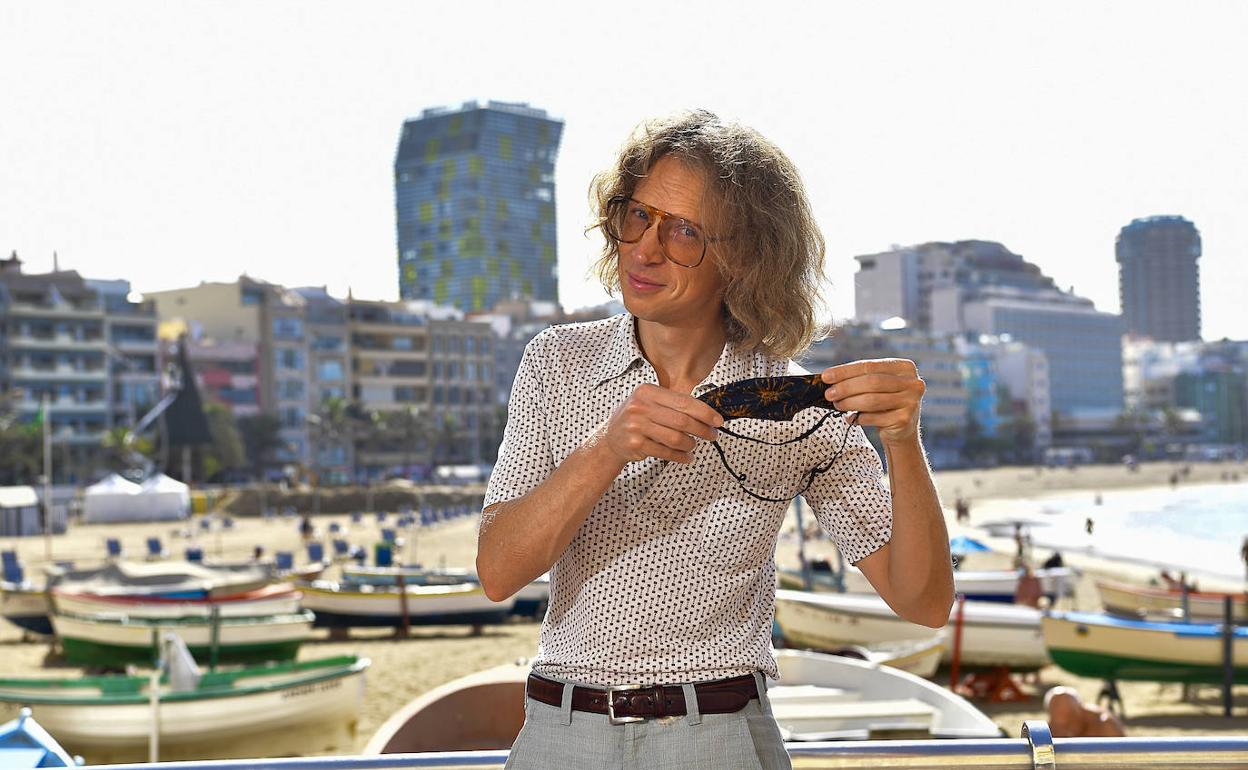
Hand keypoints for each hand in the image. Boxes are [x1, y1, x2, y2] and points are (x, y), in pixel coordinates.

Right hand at [599, 383, 723, 464]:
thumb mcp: (650, 402)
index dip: (704, 412)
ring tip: (693, 445)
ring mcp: (637, 426)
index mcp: (648, 392)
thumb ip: (673, 404)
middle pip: (682, 420)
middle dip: (702, 429)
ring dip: (690, 444)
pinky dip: (680, 456)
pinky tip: (686, 457)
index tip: (717, 420)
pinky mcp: (636, 444)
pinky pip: (666, 452)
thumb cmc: (637, 418)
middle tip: (712, 435)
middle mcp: (641, 407)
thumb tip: (707, 413)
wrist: (610, 437)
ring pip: (676, 438)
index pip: (684, 402)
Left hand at [821, 358, 924, 445]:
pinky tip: (851, 419)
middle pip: (872, 382)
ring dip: (850, 403)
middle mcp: (913, 383)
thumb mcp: (877, 386)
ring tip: (837, 405)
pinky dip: (859, 418)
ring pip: (872, 400)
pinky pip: (875, 418)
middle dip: (846, 388)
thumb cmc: (884, 403)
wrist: (902, 430)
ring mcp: (911, 402)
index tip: (826, 376)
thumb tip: (828, 378)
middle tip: (828, 394)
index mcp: (905, 367)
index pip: (870, 365)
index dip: (845, 371)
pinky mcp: (905, 420)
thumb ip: (859, 378)